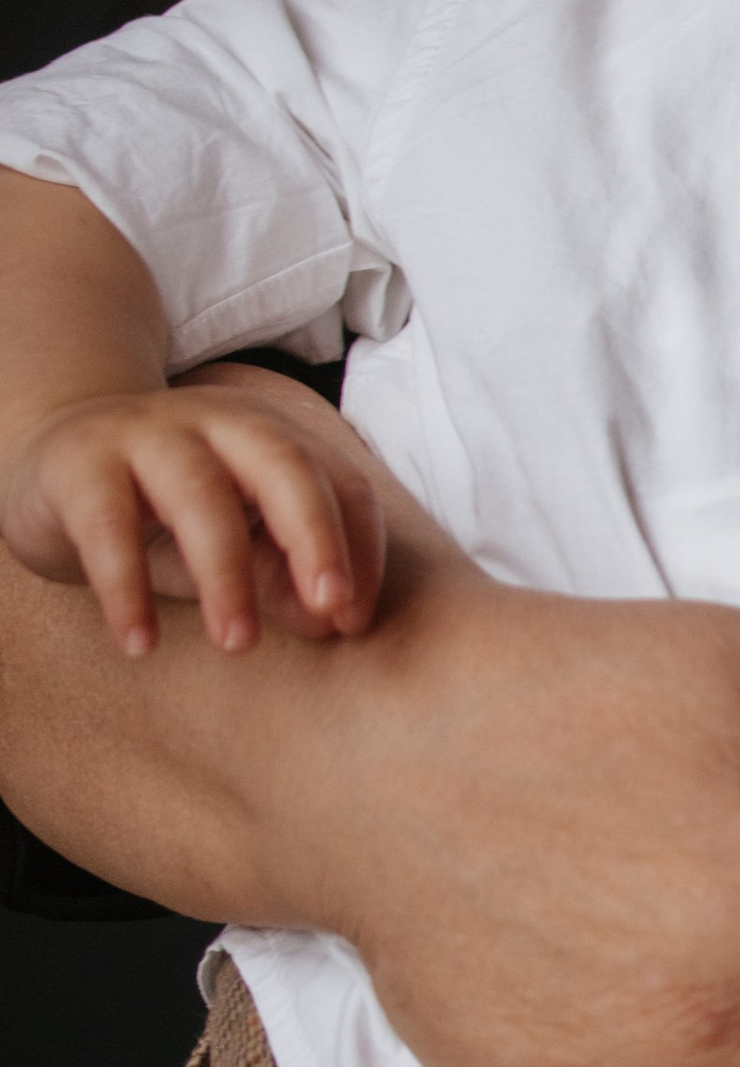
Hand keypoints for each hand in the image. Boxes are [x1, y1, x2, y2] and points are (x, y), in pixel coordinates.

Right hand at [0, 362, 383, 653]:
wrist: (53, 456)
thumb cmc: (160, 507)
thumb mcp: (229, 539)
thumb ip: (279, 573)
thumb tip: (334, 622)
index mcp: (273, 434)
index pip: (340, 481)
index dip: (358, 548)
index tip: (355, 620)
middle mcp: (220, 421)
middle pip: (285, 466)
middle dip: (315, 537)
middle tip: (330, 610)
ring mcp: (149, 434)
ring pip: (201, 495)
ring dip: (227, 575)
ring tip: (238, 645)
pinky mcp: (81, 464)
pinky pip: (109, 525)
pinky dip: (128, 586)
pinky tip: (139, 643)